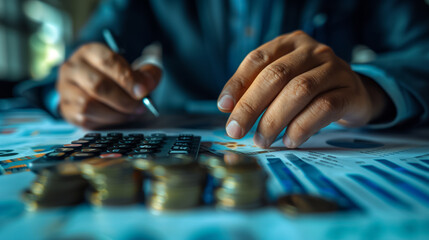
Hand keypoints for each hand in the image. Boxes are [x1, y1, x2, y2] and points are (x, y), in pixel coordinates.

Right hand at [57, 43, 161, 128]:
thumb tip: (148, 84)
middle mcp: (72, 67)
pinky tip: (118, 117)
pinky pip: (85, 119)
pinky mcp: (66, 108)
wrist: (91, 86)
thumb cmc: (114, 76)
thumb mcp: (132, 68)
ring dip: (116, 113)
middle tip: (140, 106)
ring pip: (89, 105)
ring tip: (131, 113)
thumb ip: (146, 73)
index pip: (108, 62)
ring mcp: (65, 88)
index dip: (128, 78)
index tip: (144, 90)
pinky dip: (106, 121)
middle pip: (98, 85)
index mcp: (90, 51)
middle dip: (124, 100)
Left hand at [218, 31, 388, 147]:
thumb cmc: (310, 88)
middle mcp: (313, 51)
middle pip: (276, 75)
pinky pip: (323, 108)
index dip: (238, 83)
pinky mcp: (350, 91)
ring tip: (262, 140)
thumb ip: (258, 88)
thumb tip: (228, 108)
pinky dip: (301, 127)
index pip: (258, 58)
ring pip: (299, 91)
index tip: (224, 107)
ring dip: (274, 120)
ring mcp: (334, 68)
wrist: (355, 93)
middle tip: (236, 130)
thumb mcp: (284, 81)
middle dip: (251, 106)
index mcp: (290, 43)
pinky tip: (289, 141)